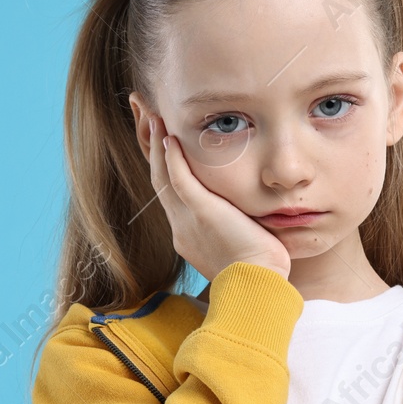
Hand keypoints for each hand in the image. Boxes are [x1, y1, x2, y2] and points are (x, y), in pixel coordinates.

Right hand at [143, 113, 291, 283]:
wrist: (257, 289)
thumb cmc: (259, 275)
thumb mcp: (243, 245)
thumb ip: (239, 225)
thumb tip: (251, 215)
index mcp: (188, 234)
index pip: (169, 191)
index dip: (161, 163)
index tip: (160, 140)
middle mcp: (180, 226)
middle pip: (156, 178)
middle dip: (149, 145)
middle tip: (143, 114)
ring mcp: (187, 220)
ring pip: (161, 176)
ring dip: (155, 143)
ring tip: (151, 114)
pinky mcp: (201, 213)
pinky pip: (179, 180)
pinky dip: (172, 158)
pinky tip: (169, 136)